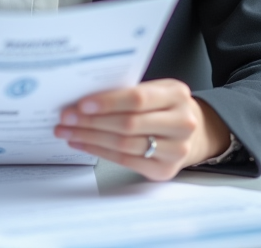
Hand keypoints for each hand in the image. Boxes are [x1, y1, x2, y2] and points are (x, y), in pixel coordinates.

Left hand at [53, 79, 231, 180]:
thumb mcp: (157, 90)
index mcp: (177, 95)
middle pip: (128, 124)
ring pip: (124, 144)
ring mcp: (175, 149)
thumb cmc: (166, 107)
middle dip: (91, 121)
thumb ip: (129, 91)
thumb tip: (85, 98)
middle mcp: (181, 123)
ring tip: (68, 131)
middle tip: (66, 118)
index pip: (137, 99)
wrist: (194, 132)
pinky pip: (125, 160)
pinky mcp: (165, 170)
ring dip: (90, 138)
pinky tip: (83, 143)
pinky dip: (99, 151)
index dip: (108, 102)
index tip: (81, 104)